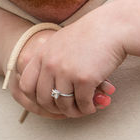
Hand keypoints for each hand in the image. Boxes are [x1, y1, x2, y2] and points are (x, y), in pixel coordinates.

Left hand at [10, 12, 127, 117]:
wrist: (113, 27)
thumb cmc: (91, 35)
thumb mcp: (62, 42)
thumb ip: (50, 59)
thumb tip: (47, 84)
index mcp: (42, 54)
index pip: (26, 85)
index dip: (35, 98)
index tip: (49, 101)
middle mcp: (50, 64)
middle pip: (43, 99)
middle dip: (56, 109)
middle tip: (68, 109)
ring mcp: (66, 71)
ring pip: (63, 104)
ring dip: (74, 111)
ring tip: (83, 109)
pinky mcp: (84, 79)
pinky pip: (82, 103)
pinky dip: (88, 108)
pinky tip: (93, 106)